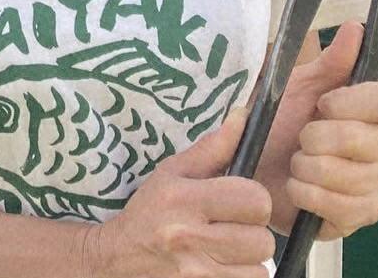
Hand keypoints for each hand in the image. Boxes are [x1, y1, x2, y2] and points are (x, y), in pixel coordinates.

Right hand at [86, 107, 275, 277]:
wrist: (116, 259)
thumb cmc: (148, 212)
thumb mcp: (172, 173)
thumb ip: (213, 148)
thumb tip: (244, 116)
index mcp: (183, 198)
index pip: (255, 200)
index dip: (253, 201)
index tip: (239, 203)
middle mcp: (187, 236)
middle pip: (262, 240)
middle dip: (252, 234)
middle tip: (231, 230)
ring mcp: (195, 272)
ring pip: (260, 268)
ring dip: (248, 261)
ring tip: (226, 251)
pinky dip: (241, 276)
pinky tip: (221, 267)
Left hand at [279, 20, 377, 240]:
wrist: (257, 169)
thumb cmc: (282, 123)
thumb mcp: (297, 86)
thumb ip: (330, 61)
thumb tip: (356, 28)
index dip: (349, 102)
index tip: (322, 105)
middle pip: (362, 140)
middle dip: (315, 139)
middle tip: (301, 140)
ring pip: (347, 177)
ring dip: (307, 169)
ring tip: (297, 164)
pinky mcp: (363, 216)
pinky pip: (340, 208)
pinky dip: (307, 196)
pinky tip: (297, 189)